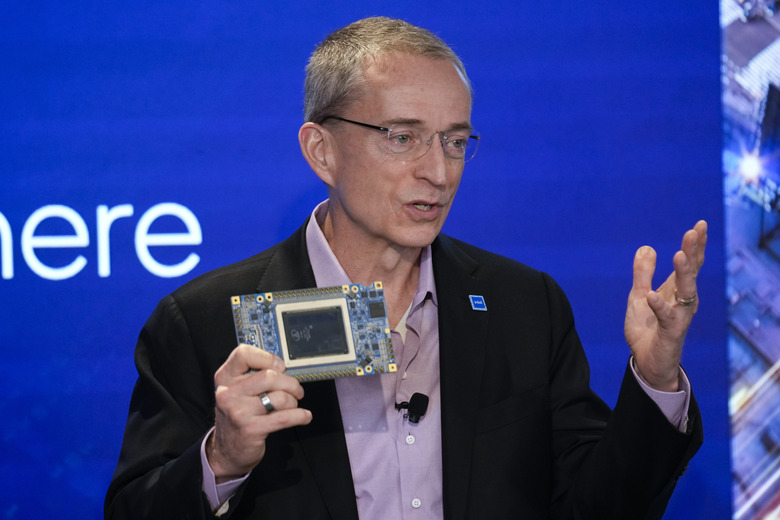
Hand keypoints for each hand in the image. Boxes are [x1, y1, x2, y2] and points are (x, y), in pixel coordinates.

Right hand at [207, 344, 312, 481]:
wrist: (226, 450)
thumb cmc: (237, 415)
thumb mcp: (236, 391)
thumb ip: (252, 375)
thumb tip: (282, 366)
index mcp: (224, 378)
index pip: (243, 354)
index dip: (267, 357)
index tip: (280, 366)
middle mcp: (228, 393)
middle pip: (269, 376)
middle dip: (290, 383)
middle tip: (295, 390)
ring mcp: (239, 412)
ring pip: (280, 397)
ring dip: (293, 401)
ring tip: (292, 405)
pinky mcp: (251, 429)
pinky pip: (284, 417)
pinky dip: (300, 415)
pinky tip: (304, 416)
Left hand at [624, 220, 707, 391]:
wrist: (647, 361)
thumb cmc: (647, 328)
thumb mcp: (639, 296)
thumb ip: (643, 273)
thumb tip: (647, 247)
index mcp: (677, 289)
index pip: (689, 263)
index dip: (695, 244)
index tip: (700, 224)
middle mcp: (684, 300)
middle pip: (691, 271)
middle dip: (693, 251)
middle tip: (694, 231)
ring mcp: (680, 315)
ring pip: (686, 291)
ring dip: (683, 273)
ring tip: (679, 254)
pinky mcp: (671, 332)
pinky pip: (666, 316)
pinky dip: (660, 305)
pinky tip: (652, 295)